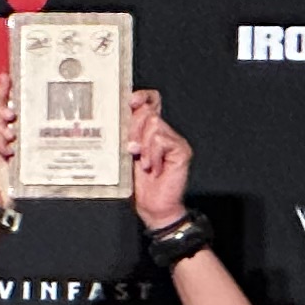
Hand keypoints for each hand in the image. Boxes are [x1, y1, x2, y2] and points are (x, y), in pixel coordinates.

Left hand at [130, 88, 192, 225]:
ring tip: (144, 163)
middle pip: (149, 112)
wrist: (154, 208)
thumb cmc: (140, 185)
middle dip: (134, 128)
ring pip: (154, 124)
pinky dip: (153, 154)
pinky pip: (161, 140)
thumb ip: (127, 135)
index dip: (143, 96)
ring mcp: (175, 140)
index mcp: (151, 131)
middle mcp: (165, 132)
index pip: (151, 102)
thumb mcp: (127, 155)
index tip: (131, 101)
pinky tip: (154, 168)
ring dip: (144, 145)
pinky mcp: (182, 150)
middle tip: (132, 149)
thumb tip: (123, 116)